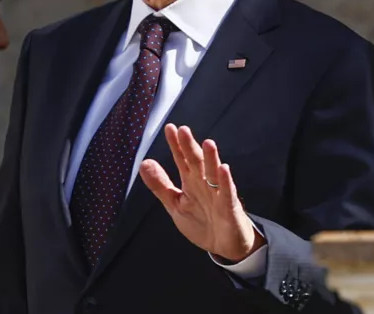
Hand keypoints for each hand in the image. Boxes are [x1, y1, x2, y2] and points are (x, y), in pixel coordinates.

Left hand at [139, 124, 264, 262]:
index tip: (170, 128)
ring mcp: (218, 194)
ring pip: (214, 173)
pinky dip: (226, 182)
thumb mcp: (175, 204)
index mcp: (191, 182)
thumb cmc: (201, 222)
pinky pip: (227, 193)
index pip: (182, 160)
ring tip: (208, 143)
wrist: (223, 246)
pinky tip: (224, 169)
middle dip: (190, 147)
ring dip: (211, 159)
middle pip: (197, 162)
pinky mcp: (229, 208)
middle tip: (184, 130)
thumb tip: (144, 163)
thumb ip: (160, 186)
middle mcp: (204, 184)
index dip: (176, 145)